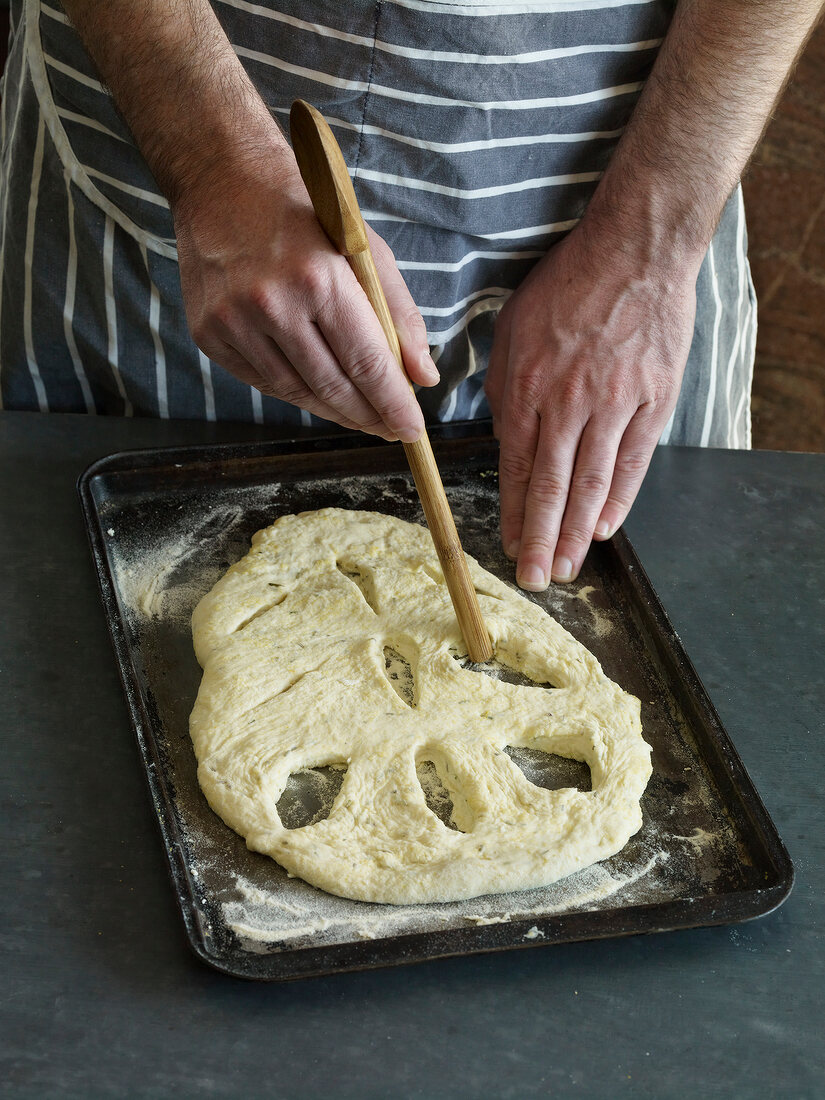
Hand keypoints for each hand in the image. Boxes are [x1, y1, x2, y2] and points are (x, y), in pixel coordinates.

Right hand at [174, 153, 437, 439]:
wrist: (222, 178)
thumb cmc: (306, 214)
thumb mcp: (365, 250)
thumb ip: (400, 315)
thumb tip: (424, 378)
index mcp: (320, 278)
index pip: (367, 364)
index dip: (393, 405)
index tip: (413, 431)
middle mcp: (272, 304)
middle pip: (333, 387)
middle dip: (368, 416)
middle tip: (391, 429)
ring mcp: (233, 321)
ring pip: (296, 392)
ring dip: (334, 411)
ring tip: (360, 415)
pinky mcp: (208, 333)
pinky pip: (262, 382)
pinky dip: (296, 392)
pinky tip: (319, 393)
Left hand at [485, 218, 700, 588]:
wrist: (635, 249)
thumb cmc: (567, 284)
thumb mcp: (513, 328)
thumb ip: (504, 388)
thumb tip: (504, 439)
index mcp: (529, 386)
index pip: (517, 467)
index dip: (514, 513)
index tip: (509, 546)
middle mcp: (571, 402)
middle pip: (554, 486)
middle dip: (543, 540)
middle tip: (537, 578)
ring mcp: (617, 403)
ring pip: (594, 482)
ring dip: (579, 532)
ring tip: (569, 567)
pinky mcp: (655, 399)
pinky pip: (635, 460)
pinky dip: (620, 497)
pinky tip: (606, 526)